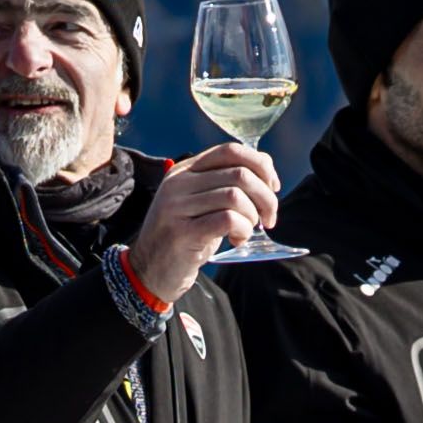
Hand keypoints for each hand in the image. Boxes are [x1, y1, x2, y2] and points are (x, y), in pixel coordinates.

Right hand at [130, 142, 279, 308]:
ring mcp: (177, 207)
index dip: (260, 165)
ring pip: (235, 196)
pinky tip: (237, 240)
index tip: (272, 187)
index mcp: (184, 170)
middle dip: (266, 197)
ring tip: (246, 231)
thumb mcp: (202, 203)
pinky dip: (243, 230)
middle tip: (268, 219)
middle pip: (239, 174)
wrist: (149, 271)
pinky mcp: (182, 233)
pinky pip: (227, 220)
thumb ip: (226, 182)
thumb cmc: (184, 237)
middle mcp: (178, 183)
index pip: (231, 151)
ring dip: (252, 216)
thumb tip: (265, 166)